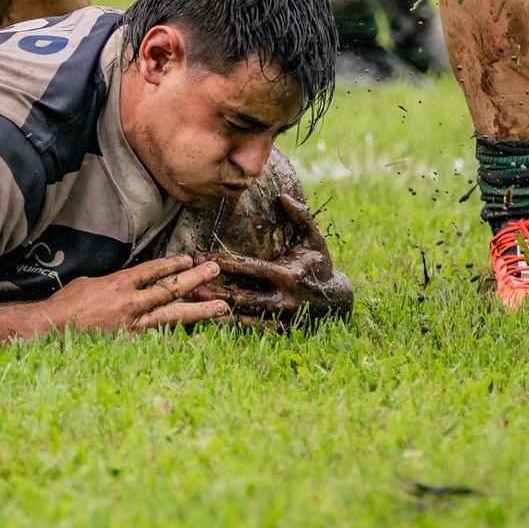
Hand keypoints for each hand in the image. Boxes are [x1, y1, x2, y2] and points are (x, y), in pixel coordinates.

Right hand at [51, 255, 228, 333]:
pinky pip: (165, 340)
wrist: (52, 330)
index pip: (153, 270)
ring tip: (221, 305)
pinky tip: (203, 337)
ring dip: (200, 308)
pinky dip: (185, 339)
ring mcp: (135, 325)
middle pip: (171, 288)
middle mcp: (132, 303)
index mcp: (119, 283)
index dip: (173, 264)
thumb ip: (114, 282)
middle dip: (195, 278)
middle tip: (214, 270)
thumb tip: (129, 281)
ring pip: (174, 314)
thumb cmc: (66, 305)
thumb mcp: (89, 283)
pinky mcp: (133, 344)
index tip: (189, 259)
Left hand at [190, 195, 352, 325]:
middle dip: (215, 290)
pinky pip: (254, 331)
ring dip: (219, 310)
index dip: (226, 263)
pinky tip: (212, 322)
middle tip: (189, 284)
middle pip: (243, 295)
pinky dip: (233, 328)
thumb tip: (282, 195)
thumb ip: (300, 216)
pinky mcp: (283, 331)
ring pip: (245, 316)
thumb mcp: (314, 239)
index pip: (250, 268)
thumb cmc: (320, 265)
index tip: (203, 257)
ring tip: (193, 305)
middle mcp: (284, 298)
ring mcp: (283, 318)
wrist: (339, 301)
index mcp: (287, 275)